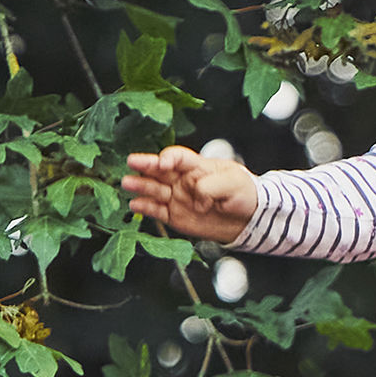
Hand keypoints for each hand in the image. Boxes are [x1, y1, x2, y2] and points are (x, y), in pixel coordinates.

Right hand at [122, 145, 261, 242]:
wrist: (247, 219)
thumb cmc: (243, 193)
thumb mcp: (233, 183)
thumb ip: (211, 185)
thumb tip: (194, 192)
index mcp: (197, 166)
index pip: (178, 157)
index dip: (169, 157)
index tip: (163, 162)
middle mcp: (182, 180)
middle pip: (160, 169)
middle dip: (145, 165)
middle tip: (132, 162)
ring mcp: (177, 197)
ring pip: (154, 189)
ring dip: (140, 185)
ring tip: (128, 183)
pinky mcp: (175, 215)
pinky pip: (157, 211)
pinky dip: (145, 208)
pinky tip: (135, 205)